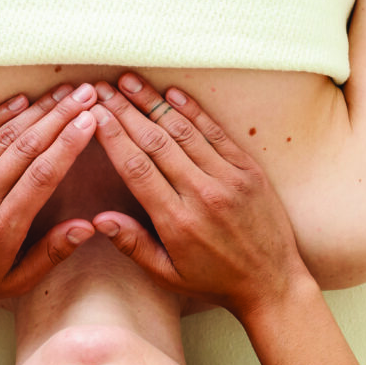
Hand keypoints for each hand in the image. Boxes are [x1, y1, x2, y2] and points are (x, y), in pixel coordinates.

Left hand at [0, 83, 97, 319]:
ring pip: (3, 138)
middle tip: (87, 94)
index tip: (91, 120)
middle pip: (27, 148)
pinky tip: (22, 101)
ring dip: (37, 111)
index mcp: (4, 227)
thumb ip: (53, 253)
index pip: (42, 175)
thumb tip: (87, 226)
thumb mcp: (18, 281)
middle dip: (60, 117)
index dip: (68, 144)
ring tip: (63, 92)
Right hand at [91, 75, 311, 321]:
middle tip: (101, 88)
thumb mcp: (168, 275)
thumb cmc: (214, 282)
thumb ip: (134, 245)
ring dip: (154, 103)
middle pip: (155, 142)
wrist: (272, 283)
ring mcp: (229, 179)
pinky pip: (216, 135)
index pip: (137, 168)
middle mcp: (202, 194)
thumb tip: (100, 219)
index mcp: (177, 221)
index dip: (113, 137)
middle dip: (125, 111)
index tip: (93, 114)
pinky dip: (193, 112)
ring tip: (129, 81)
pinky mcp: (248, 171)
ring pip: (184, 132)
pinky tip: (172, 94)